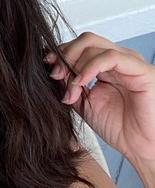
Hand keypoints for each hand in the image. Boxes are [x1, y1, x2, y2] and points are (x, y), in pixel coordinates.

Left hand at [46, 32, 154, 167]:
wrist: (138, 147)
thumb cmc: (118, 127)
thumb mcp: (83, 103)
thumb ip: (69, 86)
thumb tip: (53, 70)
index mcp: (105, 66)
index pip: (79, 46)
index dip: (60, 54)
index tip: (46, 66)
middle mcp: (117, 60)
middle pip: (85, 40)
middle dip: (65, 55)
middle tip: (55, 74)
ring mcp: (129, 62)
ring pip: (94, 45)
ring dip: (74, 63)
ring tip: (71, 86)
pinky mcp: (140, 69)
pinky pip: (111, 56)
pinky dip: (90, 66)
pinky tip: (81, 81)